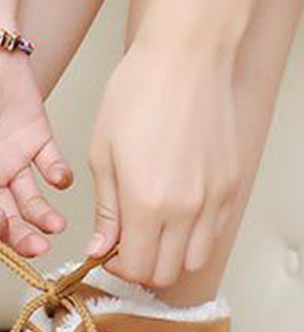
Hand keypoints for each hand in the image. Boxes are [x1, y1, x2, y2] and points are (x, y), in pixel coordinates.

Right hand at [0, 43, 71, 256]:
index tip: (3, 232)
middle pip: (6, 218)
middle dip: (21, 236)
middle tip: (39, 246)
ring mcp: (11, 157)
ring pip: (30, 200)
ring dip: (42, 216)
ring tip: (55, 224)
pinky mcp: (36, 138)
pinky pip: (50, 166)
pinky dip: (57, 176)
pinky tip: (59, 179)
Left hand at [87, 42, 239, 285]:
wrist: (184, 58)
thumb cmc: (136, 96)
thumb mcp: (102, 157)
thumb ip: (106, 212)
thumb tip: (99, 249)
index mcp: (146, 204)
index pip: (136, 269)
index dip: (116, 269)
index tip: (106, 252)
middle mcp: (186, 209)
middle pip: (165, 273)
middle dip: (141, 268)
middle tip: (126, 244)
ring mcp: (214, 199)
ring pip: (194, 260)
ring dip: (169, 256)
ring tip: (151, 230)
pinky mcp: (231, 186)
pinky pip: (214, 233)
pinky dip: (193, 237)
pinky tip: (174, 214)